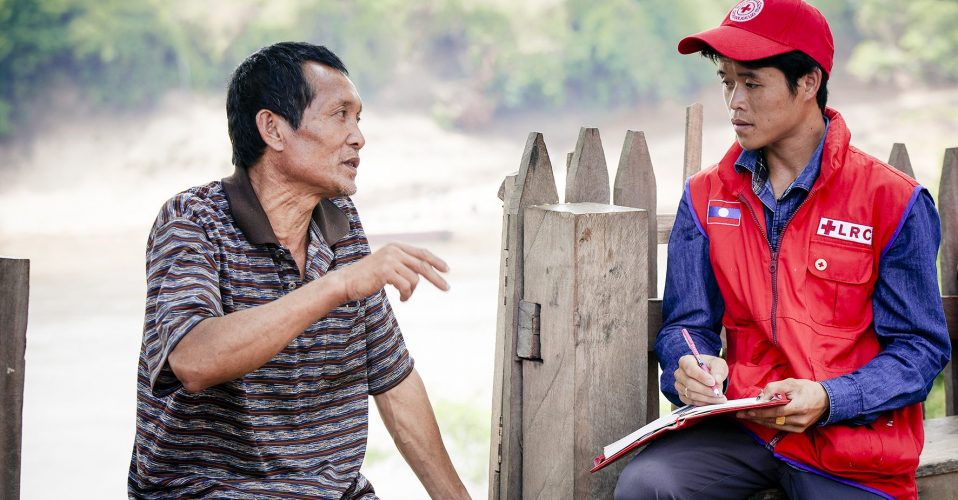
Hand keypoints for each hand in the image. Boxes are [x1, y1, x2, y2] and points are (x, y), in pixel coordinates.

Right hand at [334, 242, 449, 301]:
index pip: (422, 253)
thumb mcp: (387, 266)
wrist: (346, 282)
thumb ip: (403, 265)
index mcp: (396, 246)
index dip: (436, 261)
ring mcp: (390, 260)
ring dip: (411, 292)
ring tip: (404, 297)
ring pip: (414, 279)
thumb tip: (424, 272)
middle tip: (447, 289)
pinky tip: (402, 299)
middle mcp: (394, 250)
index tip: (447, 270)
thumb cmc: (367, 277)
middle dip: (436, 278)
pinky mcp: (386, 271)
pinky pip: (406, 286)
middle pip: (423, 265)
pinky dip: (406, 295)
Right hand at [674, 355, 727, 405]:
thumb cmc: (712, 367)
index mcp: (686, 361)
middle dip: (705, 390)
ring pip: (690, 394)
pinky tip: (712, 400)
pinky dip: (703, 402)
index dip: (701, 376)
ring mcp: (679, 385)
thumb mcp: (718, 364)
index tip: (713, 382)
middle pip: (689, 383)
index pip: (690, 369)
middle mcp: (679, 373)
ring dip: (706, 398)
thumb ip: (718, 371)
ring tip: (720, 398)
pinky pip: (691, 401)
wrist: (710, 376)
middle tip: (718, 393)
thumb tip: (717, 380)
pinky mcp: (682, 395)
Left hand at [736, 378, 828, 432]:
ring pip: (775, 425)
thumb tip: (761, 397)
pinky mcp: (799, 429)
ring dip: (760, 421)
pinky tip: (759, 419)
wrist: (826, 399)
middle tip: (741, 415)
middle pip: (773, 420)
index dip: (760, 412)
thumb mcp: (791, 383)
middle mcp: (800, 420)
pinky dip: (769, 423)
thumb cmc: (807, 389)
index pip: (775, 412)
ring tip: (747, 417)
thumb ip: (775, 388)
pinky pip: (780, 427)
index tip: (746, 411)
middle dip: (755, 418)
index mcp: (799, 407)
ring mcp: (800, 427)